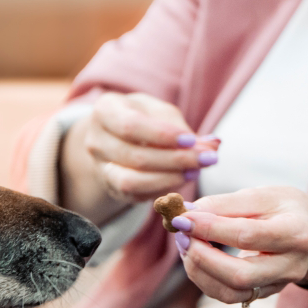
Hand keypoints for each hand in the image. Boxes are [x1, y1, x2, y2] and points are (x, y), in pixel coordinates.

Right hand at [60, 92, 217, 222]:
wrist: (117, 137)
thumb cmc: (144, 118)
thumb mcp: (160, 112)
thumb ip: (183, 128)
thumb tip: (213, 145)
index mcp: (104, 111)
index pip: (131, 126)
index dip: (163, 136)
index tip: (191, 140)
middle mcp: (95, 141)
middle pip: (135, 157)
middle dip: (175, 160)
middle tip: (206, 159)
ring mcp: (100, 168)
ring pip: (132, 182)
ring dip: (169, 179)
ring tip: (195, 171)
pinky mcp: (112, 189)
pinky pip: (137, 196)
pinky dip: (163, 190)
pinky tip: (182, 180)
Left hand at [169, 187, 307, 305]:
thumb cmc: (289, 209)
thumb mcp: (264, 195)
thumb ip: (225, 204)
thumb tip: (188, 213)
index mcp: (296, 232)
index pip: (246, 234)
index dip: (209, 227)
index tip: (182, 217)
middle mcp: (291, 264)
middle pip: (239, 274)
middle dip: (201, 256)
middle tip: (181, 235)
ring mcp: (279, 284)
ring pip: (231, 292)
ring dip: (199, 270)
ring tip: (185, 244)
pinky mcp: (265, 293)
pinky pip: (229, 295)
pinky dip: (205, 279)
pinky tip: (196, 258)